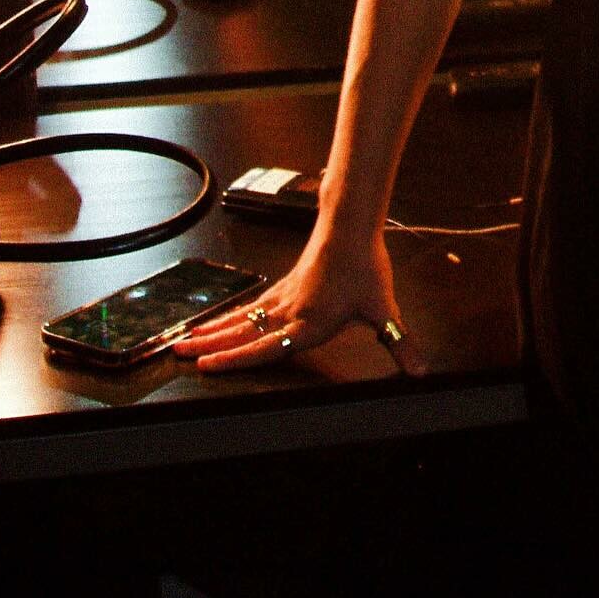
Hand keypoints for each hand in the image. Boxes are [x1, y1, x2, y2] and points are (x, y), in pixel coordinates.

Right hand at [174, 226, 427, 376]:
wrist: (353, 227)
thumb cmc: (366, 268)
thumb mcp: (384, 309)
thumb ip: (401, 343)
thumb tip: (420, 370)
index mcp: (310, 322)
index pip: (268, 346)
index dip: (237, 359)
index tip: (208, 366)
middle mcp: (291, 311)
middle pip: (244, 332)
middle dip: (210, 346)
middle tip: (178, 353)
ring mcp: (284, 297)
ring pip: (242, 318)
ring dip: (213, 331)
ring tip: (184, 340)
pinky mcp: (284, 287)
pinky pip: (251, 306)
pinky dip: (230, 317)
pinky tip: (218, 324)